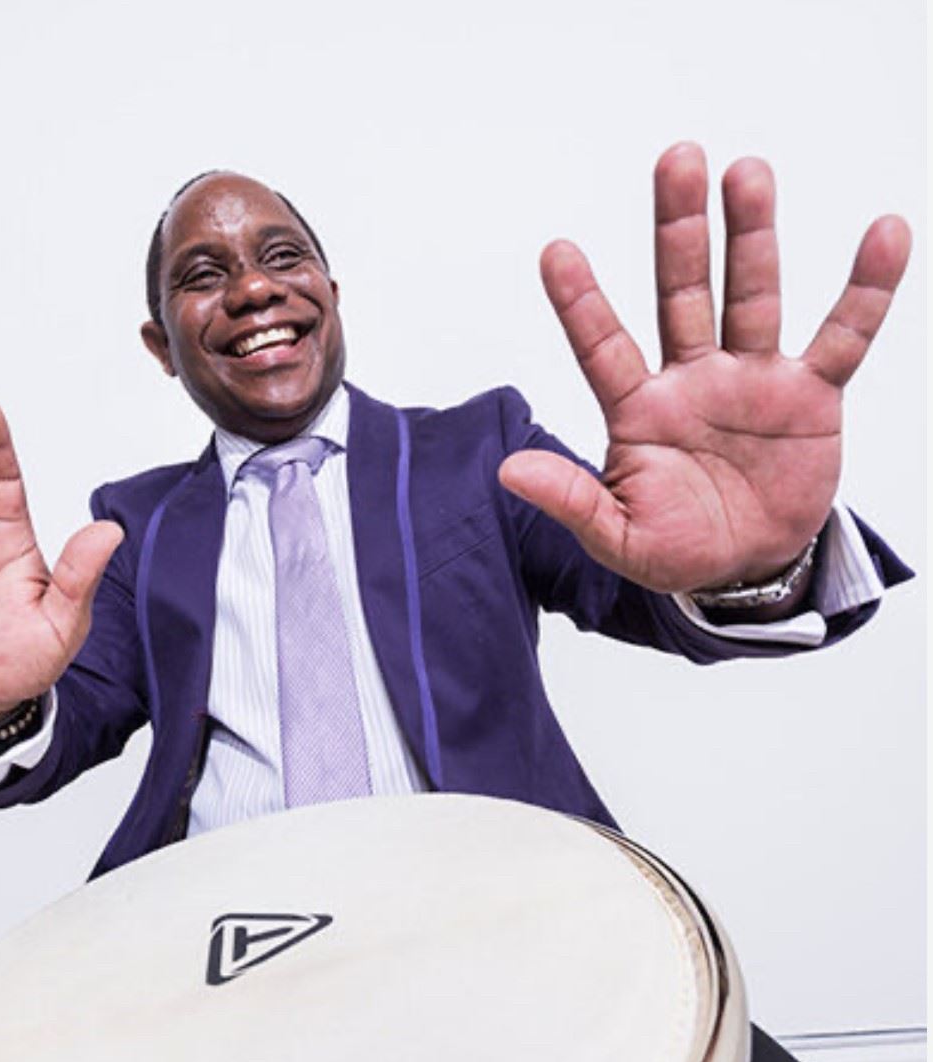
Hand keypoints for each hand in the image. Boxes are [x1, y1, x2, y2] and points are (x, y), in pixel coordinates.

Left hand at [498, 142, 910, 592]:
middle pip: (681, 293)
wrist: (746, 570)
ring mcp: (751, 380)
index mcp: (639, 411)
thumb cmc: (675, 548)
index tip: (555, 250)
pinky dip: (866, 290)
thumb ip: (571, 500)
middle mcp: (692, 380)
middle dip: (678, 231)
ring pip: (752, 296)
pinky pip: (843, 336)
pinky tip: (884, 234)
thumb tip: (509, 470)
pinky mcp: (809, 395)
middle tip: (676, 159)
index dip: (581, 303)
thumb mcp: (617, 536)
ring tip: (747, 173)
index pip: (603, 347)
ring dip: (751, 237)